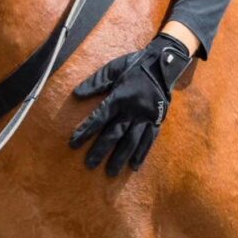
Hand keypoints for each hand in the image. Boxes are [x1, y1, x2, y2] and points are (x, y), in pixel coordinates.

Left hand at [70, 33, 191, 175]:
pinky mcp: (157, 121)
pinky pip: (148, 140)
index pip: (99, 117)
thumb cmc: (134, 65)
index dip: (86, 131)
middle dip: (100, 150)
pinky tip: (133, 166)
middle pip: (114, 133)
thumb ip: (95, 82)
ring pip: (131, 141)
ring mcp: (146, 117)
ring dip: (120, 157)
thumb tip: (76, 94)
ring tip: (110, 172)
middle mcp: (132, 110)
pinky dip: (141, 154)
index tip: (74, 144)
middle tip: (89, 165)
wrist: (163, 64)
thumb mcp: (113, 68)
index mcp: (120, 96)